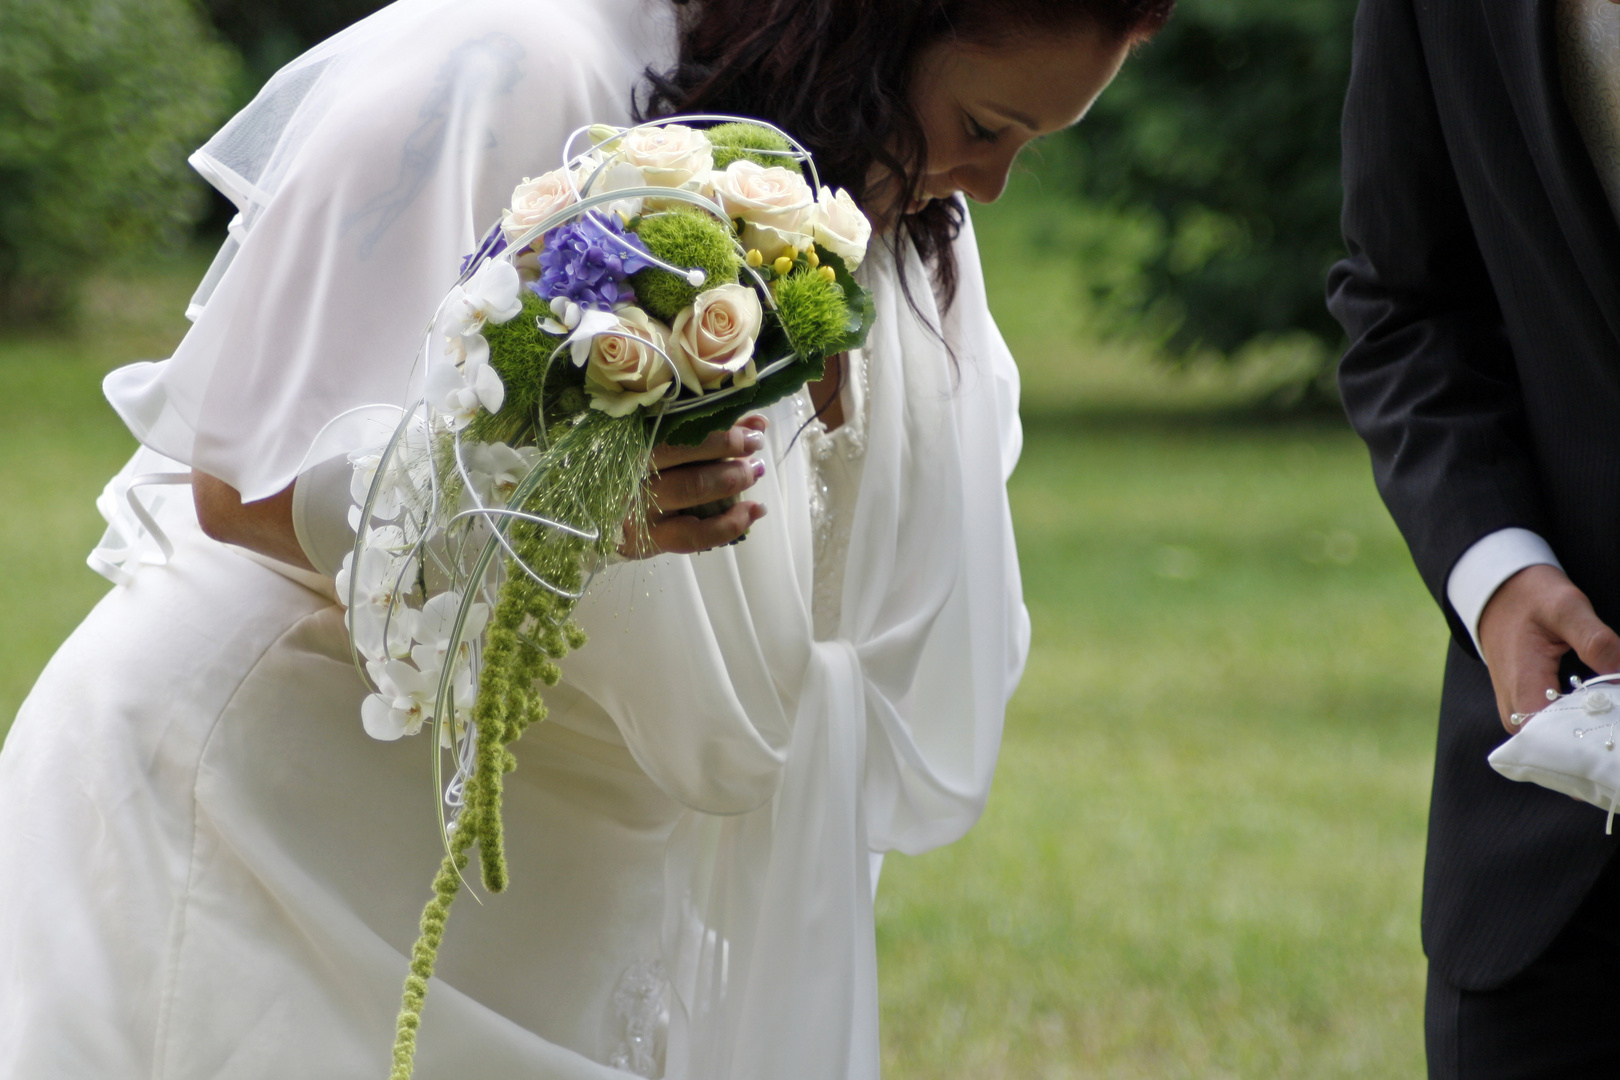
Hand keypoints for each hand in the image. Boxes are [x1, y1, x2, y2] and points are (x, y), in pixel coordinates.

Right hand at [620, 415, 768, 557]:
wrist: (612, 518)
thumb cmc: (652, 475)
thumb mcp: (677, 449)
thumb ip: (714, 433)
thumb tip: (758, 423)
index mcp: (636, 440)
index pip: (677, 425)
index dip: (716, 424)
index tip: (750, 426)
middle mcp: (634, 470)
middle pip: (680, 451)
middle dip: (726, 445)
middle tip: (755, 444)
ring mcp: (642, 506)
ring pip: (690, 488)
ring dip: (730, 478)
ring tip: (756, 471)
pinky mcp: (652, 538)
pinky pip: (696, 534)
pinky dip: (731, 523)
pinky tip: (755, 511)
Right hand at [1478, 564, 1619, 733]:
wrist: (1496, 594)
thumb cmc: (1529, 598)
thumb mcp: (1565, 607)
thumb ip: (1596, 641)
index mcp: (1523, 687)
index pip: (1558, 738)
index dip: (1594, 736)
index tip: (1617, 722)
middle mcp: (1515, 710)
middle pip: (1561, 746)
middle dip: (1597, 735)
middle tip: (1619, 718)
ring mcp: (1517, 713)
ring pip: (1559, 742)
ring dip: (1590, 731)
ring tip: (1613, 714)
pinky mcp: (1523, 710)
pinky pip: (1553, 731)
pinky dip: (1580, 723)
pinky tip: (1601, 708)